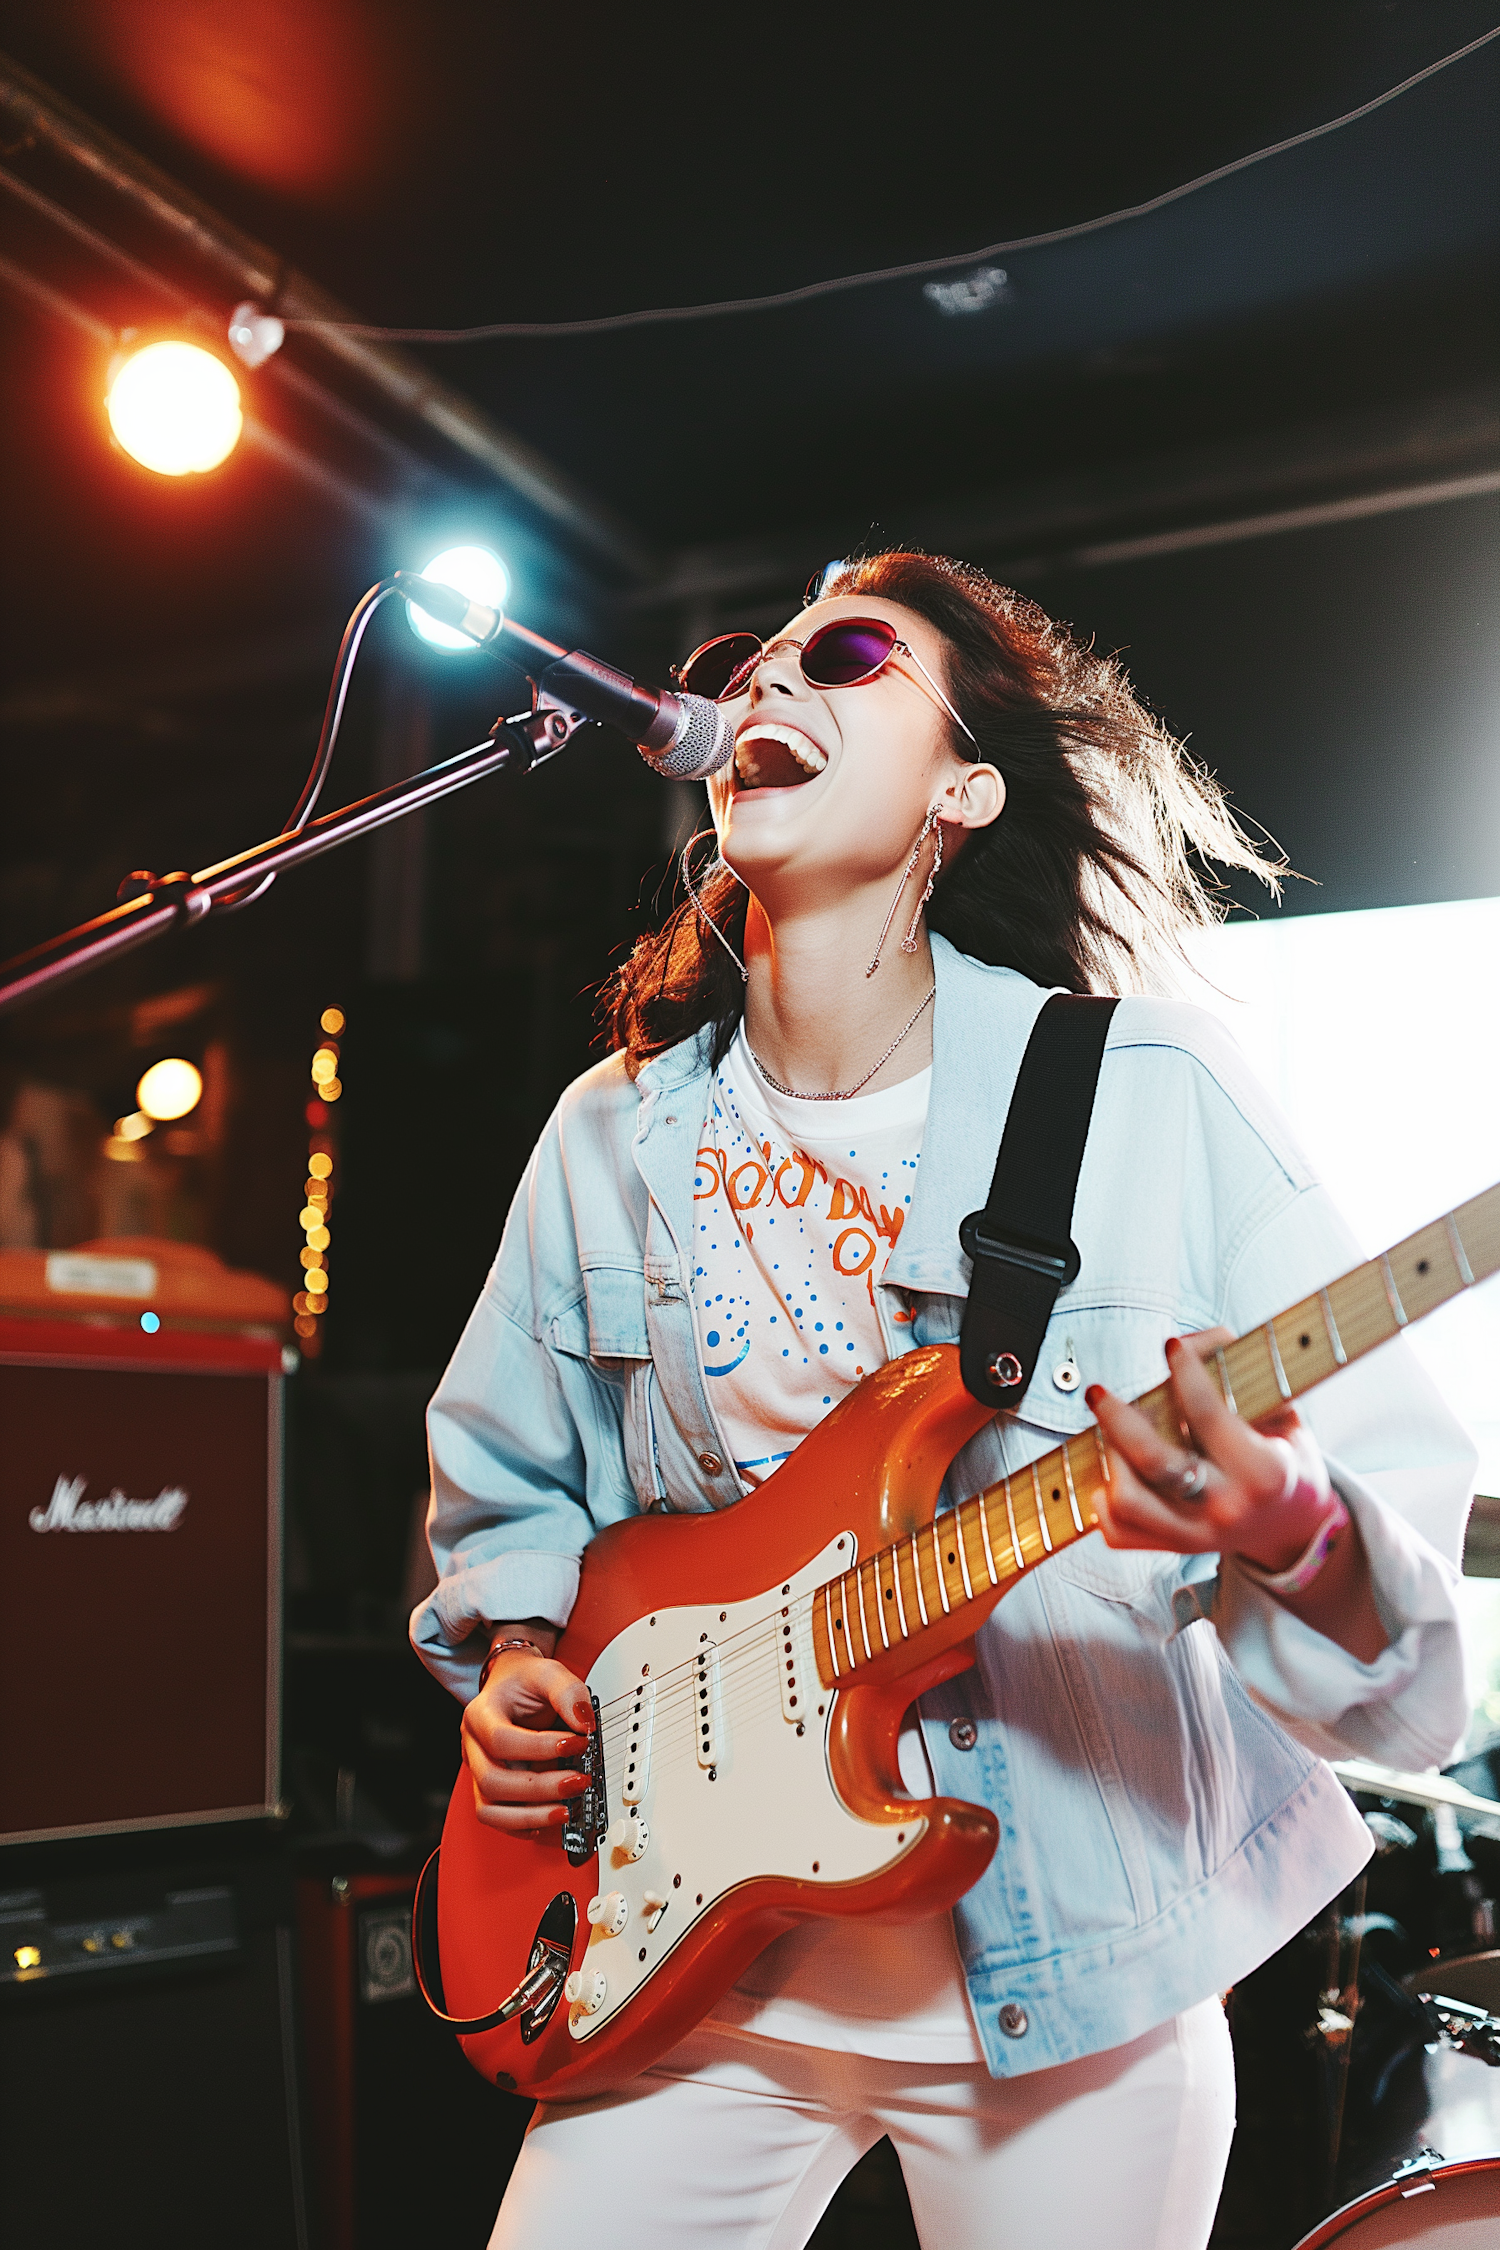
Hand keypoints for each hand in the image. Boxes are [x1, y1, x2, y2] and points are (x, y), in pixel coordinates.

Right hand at [461, 1648, 594, 1836]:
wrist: (512, 1685)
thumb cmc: (525, 1681)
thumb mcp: (548, 1672)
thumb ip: (568, 1692)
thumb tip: (584, 1723)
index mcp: (480, 1714)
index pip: (501, 1739)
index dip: (540, 1747)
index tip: (578, 1742)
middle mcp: (472, 1746)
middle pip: (492, 1781)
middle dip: (539, 1788)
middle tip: (577, 1782)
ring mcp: (478, 1770)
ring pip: (488, 1809)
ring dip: (529, 1815)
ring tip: (565, 1810)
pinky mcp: (489, 1788)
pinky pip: (496, 1818)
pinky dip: (522, 1825)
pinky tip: (547, 1817)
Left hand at [1086, 1327, 1333, 1571]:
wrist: (1293, 1528)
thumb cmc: (1284, 1460)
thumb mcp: (1286, 1417)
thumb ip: (1245, 1380)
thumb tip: (1199, 1341)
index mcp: (1262, 1471)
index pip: (1208, 1414)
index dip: (1186, 1372)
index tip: (1172, 1346)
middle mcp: (1227, 1507)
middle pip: (1154, 1460)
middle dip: (1117, 1418)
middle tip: (1099, 1393)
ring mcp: (1198, 1534)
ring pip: (1128, 1500)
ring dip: (1110, 1459)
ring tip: (1111, 1434)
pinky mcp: (1174, 1546)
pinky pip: (1118, 1532)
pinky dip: (1102, 1502)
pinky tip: (1111, 1473)